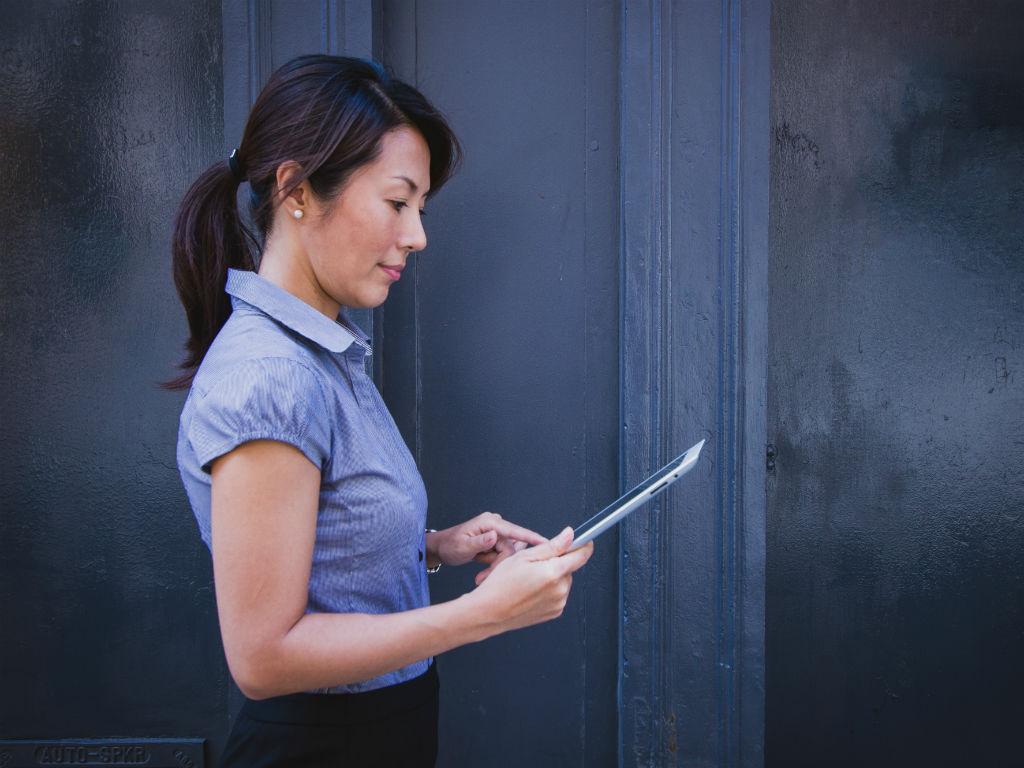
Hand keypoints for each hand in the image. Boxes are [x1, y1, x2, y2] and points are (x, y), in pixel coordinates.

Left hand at [427, 512, 545, 575]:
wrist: (441, 549)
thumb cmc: (449, 545)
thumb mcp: (461, 546)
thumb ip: (479, 542)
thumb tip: (494, 536)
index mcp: (490, 523)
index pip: (515, 531)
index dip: (532, 538)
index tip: (548, 543)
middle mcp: (496, 526)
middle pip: (511, 549)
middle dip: (499, 566)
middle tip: (482, 578)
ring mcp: (497, 535)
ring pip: (508, 556)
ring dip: (496, 568)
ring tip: (480, 577)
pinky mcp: (496, 543)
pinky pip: (503, 557)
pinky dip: (495, 567)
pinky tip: (483, 573)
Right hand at [468, 527, 593, 633]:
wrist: (489, 612)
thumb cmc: (501, 584)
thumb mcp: (524, 556)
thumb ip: (552, 546)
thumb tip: (570, 535)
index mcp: (554, 573)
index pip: (582, 555)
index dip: (584, 544)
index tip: (584, 540)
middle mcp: (560, 590)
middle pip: (569, 568)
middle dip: (557, 562)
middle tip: (535, 564)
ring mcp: (558, 603)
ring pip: (563, 581)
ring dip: (553, 577)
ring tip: (529, 579)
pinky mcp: (554, 612)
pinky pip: (558, 594)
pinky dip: (549, 590)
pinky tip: (532, 590)